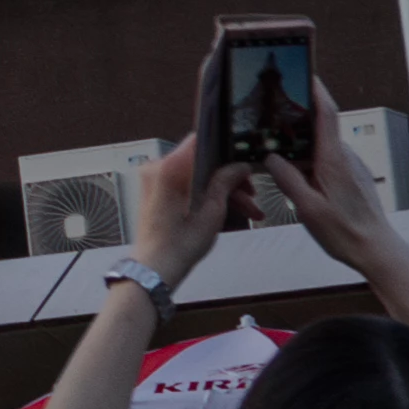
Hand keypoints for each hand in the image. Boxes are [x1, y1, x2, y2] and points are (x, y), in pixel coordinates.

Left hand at [127, 128, 249, 285]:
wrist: (155, 267)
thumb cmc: (179, 245)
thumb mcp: (211, 212)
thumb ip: (225, 183)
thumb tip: (239, 166)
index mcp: (168, 169)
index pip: (199, 141)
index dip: (224, 147)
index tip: (243, 159)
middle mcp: (158, 168)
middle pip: (202, 161)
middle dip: (230, 177)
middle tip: (252, 193)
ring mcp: (156, 179)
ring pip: (199, 175)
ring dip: (224, 189)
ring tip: (250, 209)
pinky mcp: (158, 190)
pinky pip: (188, 184)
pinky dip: (208, 194)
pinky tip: (232, 210)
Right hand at [279, 86, 404, 277]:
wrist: (378, 250)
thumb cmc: (346, 233)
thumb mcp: (308, 209)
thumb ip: (287, 179)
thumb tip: (270, 157)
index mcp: (334, 160)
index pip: (326, 113)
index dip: (315, 90)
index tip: (304, 72)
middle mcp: (345, 158)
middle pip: (320, 126)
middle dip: (297, 117)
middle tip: (272, 113)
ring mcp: (351, 167)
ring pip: (322, 144)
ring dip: (302, 143)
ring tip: (278, 149)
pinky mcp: (353, 178)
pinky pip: (328, 158)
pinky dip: (311, 157)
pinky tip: (297, 172)